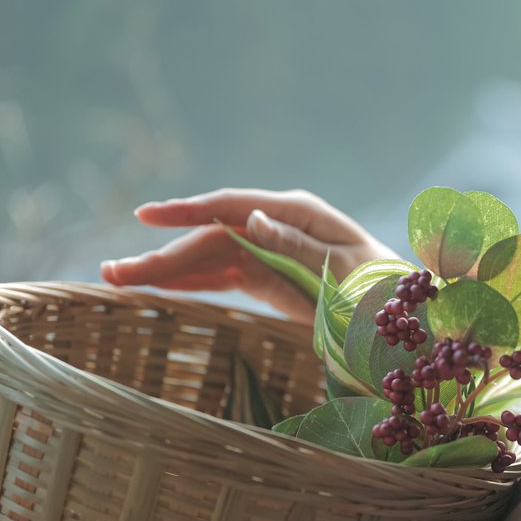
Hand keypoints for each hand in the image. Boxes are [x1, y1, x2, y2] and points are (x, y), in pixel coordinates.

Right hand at [100, 188, 398, 322]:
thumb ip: (296, 244)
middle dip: (161, 255)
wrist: (408, 314)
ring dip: (165, 270)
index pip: (231, 206)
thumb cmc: (383, 287)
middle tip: (112, 273)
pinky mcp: (266, 278)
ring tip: (116, 280)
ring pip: (206, 259)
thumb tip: (250, 218)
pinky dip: (189, 284)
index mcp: (296, 212)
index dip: (187, 210)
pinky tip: (156, 289)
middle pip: (209, 237)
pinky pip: (220, 278)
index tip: (145, 216)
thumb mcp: (345, 267)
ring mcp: (268, 251)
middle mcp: (276, 225)